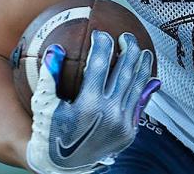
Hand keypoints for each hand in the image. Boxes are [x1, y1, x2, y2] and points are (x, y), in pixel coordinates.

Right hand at [25, 32, 159, 173]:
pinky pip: (140, 103)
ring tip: (141, 49)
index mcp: (88, 104)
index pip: (99, 63)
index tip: (101, 33)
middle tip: (126, 36)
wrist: (62, 167)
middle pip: (125, 70)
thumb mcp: (44, 105)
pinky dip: (145, 87)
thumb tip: (55, 48)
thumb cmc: (49, 132)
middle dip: (128, 48)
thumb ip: (50, 76)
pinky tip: (149, 75)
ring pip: (138, 85)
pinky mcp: (129, 132)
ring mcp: (122, 123)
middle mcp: (108, 113)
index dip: (102, 44)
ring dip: (142, 64)